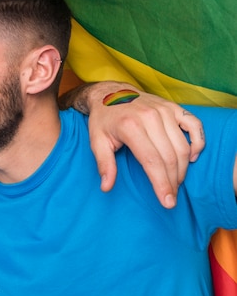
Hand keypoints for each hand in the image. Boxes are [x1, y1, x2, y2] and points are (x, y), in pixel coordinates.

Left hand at [83, 81, 204, 208]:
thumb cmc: (103, 119)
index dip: (161, 184)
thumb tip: (106, 187)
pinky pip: (195, 125)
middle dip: (173, 181)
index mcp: (130, 126)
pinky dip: (198, 143)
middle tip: (170, 196)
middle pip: (170, 157)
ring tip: (176, 182)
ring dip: (183, 168)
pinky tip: (192, 157)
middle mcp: (150, 117)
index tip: (167, 202)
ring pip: (183, 146)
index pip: (152, 161)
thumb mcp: (96, 141)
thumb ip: (104, 164)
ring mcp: (164, 110)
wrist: (110, 92)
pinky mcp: (173, 107)